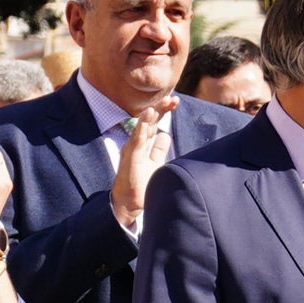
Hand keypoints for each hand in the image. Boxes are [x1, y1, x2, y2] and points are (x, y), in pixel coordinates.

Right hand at [110, 100, 173, 228]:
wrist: (128, 203)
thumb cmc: (140, 184)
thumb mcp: (154, 164)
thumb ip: (158, 150)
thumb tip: (165, 136)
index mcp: (142, 144)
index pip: (154, 123)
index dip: (163, 111)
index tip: (175, 101)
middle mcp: (136, 144)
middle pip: (149, 122)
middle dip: (160, 109)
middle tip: (172, 99)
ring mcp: (132, 150)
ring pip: (141, 128)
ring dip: (150, 115)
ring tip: (158, 104)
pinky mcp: (130, 159)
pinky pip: (136, 140)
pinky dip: (141, 128)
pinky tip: (147, 117)